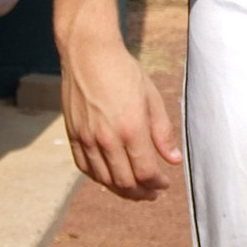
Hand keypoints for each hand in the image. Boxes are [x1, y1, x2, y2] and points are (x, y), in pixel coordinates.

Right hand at [59, 35, 181, 200]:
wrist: (88, 54)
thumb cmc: (124, 71)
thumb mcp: (151, 96)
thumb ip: (162, 131)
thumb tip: (173, 160)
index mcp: (131, 127)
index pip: (145, 171)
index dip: (157, 183)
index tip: (164, 184)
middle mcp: (107, 138)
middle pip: (125, 182)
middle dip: (142, 192)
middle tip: (153, 193)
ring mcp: (88, 139)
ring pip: (105, 180)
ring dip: (122, 190)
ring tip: (135, 190)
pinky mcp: (74, 136)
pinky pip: (86, 168)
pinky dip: (100, 178)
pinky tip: (111, 177)